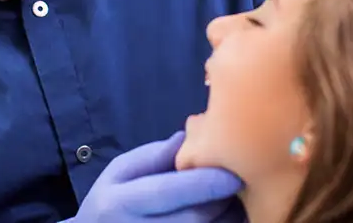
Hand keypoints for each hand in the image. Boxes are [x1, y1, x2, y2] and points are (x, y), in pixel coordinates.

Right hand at [68, 131, 245, 222]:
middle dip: (222, 200)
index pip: (167, 192)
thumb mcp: (121, 172)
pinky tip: (225, 216)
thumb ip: (155, 155)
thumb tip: (190, 137)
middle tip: (240, 181)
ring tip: (233, 199)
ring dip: (227, 217)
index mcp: (121, 202)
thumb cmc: (112, 201)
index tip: (233, 173)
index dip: (204, 183)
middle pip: (192, 218)